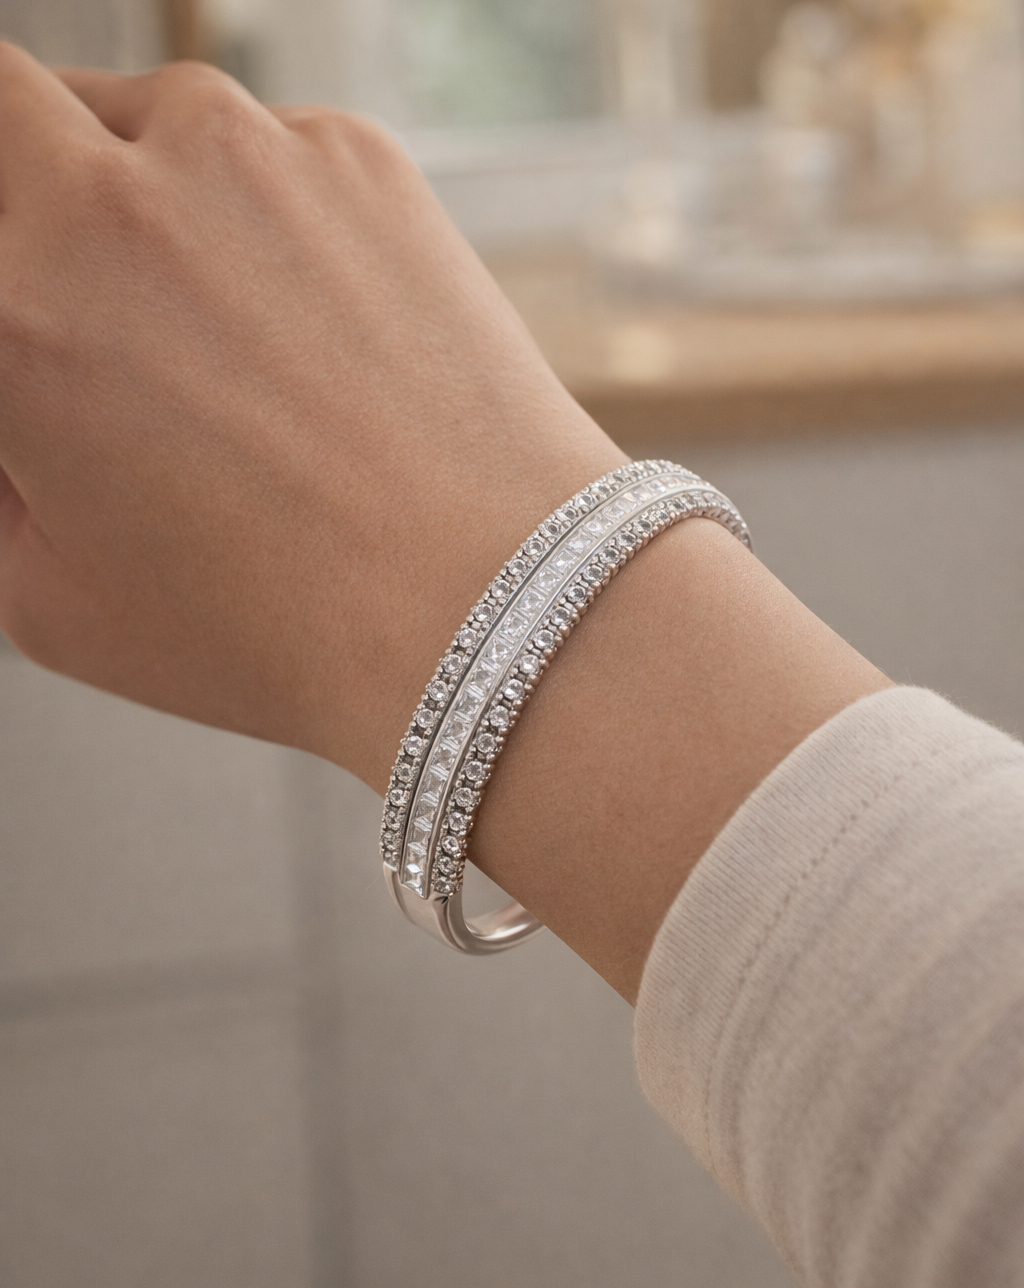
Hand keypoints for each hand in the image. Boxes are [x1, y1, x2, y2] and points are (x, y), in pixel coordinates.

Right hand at [0, 46, 622, 784]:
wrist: (482, 605)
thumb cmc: (279, 628)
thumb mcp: (48, 601)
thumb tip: (15, 397)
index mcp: (15, 319)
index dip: (6, 264)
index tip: (41, 314)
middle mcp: (119, 208)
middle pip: (13, 106)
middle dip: (31, 181)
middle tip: (83, 276)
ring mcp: (250, 162)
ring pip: (156, 115)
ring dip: (151, 181)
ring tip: (215, 315)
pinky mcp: (361, 160)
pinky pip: (275, 146)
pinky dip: (272, 206)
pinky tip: (314, 318)